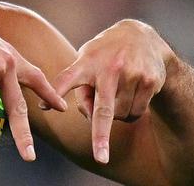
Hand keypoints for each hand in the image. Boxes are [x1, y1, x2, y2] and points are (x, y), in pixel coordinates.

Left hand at [51, 19, 174, 163]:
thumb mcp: (86, 60)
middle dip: (100, 135)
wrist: (141, 35)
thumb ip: (81, 87)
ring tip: (115, 94)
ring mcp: (131, 74)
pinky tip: (130, 94)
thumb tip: (89, 118)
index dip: (55, 93)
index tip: (44, 108)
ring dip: (115, 115)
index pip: (66, 78)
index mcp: (86, 61)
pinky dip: (131, 112)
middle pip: (103, 109)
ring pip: (120, 115)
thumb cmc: (103, 54)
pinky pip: (136, 112)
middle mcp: (109, 68)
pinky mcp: (149, 81)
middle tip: (100, 158)